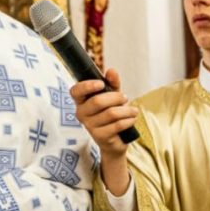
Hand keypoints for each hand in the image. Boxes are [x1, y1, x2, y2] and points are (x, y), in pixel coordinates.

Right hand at [70, 68, 136, 195]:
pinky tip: (132, 119)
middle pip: (98, 101)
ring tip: (133, 111)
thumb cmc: (111, 114)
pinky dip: (129, 120)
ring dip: (127, 110)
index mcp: (81, 101)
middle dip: (117, 98)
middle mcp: (81, 113)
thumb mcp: (113, 96)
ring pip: (111, 113)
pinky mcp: (100, 137)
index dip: (87, 86)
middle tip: (125, 98)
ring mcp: (89, 126)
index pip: (75, 91)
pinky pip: (118, 125)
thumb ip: (112, 83)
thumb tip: (111, 71)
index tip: (101, 84)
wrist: (115, 140)